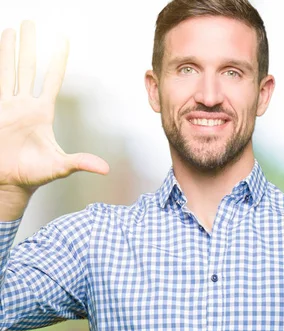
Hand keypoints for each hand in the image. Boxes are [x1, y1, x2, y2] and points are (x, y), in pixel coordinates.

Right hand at [0, 21, 108, 194]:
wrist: (7, 183)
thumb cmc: (32, 174)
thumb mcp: (59, 167)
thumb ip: (80, 163)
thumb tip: (104, 169)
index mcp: (41, 113)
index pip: (51, 80)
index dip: (56, 60)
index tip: (62, 40)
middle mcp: (23, 105)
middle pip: (27, 68)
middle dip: (29, 46)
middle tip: (30, 23)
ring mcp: (5, 107)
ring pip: (7, 71)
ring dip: (8, 51)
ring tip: (10, 30)